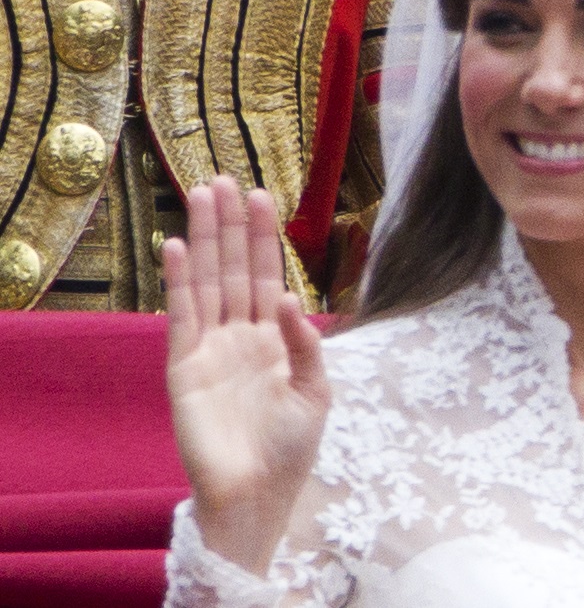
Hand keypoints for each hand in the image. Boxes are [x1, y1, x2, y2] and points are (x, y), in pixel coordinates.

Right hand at [164, 176, 331, 573]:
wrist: (258, 496)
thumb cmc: (291, 449)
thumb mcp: (317, 392)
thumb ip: (307, 343)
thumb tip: (291, 298)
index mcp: (274, 340)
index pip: (267, 276)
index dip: (264, 238)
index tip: (260, 196)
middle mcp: (240, 336)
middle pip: (234, 268)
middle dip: (230, 225)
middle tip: (224, 178)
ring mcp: (211, 348)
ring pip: (207, 281)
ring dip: (203, 239)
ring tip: (200, 194)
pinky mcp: (185, 368)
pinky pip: (181, 316)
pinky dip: (178, 281)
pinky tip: (175, 248)